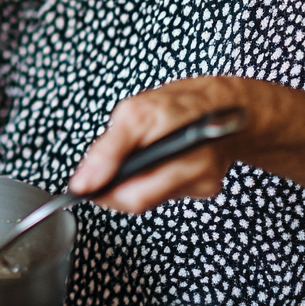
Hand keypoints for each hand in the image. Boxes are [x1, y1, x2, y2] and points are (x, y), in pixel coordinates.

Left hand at [67, 77, 258, 213]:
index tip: (83, 187)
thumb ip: (108, 150)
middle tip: (101, 173)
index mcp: (175, 147)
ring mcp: (204, 183)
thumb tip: (83, 181)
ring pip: (151, 198)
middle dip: (114, 188)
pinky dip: (151, 180)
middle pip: (140, 201)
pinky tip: (153, 162)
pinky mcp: (207, 188)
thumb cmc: (176, 105)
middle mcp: (195, 171)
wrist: (221, 106)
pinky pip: (166, 193)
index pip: (133, 194)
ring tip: (131, 158)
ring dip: (132, 183)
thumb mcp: (133, 114)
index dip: (104, 193)